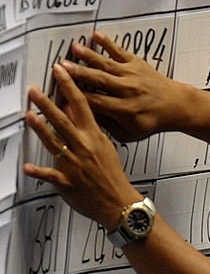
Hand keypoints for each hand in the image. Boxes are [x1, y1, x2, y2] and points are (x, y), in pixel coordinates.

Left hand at [24, 64, 140, 229]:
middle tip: (35, 91)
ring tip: (29, 116)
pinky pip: (49, 175)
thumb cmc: (111, 174)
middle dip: (48, 104)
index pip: (81, 105)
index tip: (60, 72)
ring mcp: (74, 164)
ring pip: (55, 143)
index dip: (69, 87)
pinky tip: (26, 167)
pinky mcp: (67, 182)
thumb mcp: (104, 145)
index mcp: (94, 136)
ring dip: (41, 129)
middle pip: (63, 121)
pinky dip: (37, 171)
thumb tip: (73, 110)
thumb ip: (88, 127)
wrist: (118, 202)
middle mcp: (84, 147)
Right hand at [61, 32, 188, 141]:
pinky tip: (96, 35)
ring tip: (73, 48)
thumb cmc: (150, 121)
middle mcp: (128, 90)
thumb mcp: (129, 133)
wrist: (175, 105)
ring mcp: (133, 75)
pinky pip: (120, 51)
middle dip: (79, 73)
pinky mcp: (137, 63)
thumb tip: (83, 118)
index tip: (61, 93)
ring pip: (107, 64)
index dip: (78, 98)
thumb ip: (107, 126)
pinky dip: (108, 43)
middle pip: (99, 80)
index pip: (96, 103)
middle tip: (60, 67)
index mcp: (125, 109)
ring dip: (89, 55)